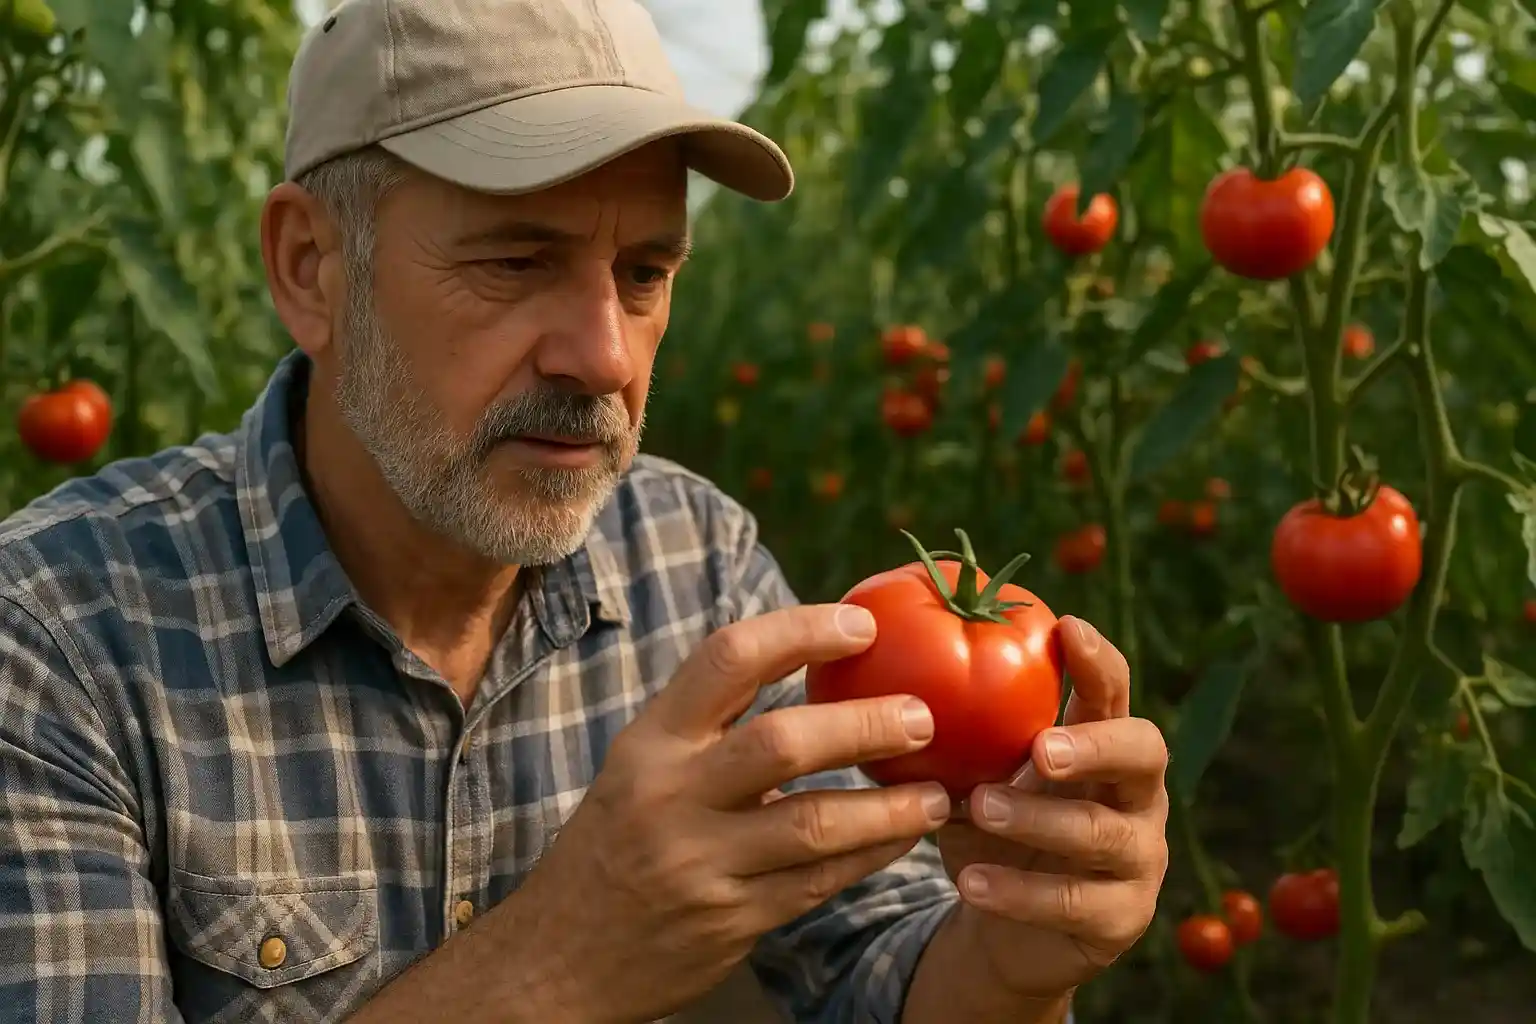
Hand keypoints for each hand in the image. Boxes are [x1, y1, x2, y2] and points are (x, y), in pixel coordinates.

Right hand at [512, 604, 950, 1022]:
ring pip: (814, 825)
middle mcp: (671, 796)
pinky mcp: (730, 922)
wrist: (557, 960)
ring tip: (937, 794)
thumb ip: (711, 725)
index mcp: (650, 742)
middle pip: (781, 742)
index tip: (863, 624)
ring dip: (888, 808)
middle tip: (923, 716)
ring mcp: (699, 864)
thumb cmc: (618, 842)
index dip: (801, 631)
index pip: (728, 660)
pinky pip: (818, 883)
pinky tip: (904, 837)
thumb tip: (813, 659)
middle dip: (864, 725)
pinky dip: (871, 857)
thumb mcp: (641, 767)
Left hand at [936, 616, 1169, 1000]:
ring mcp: (1139, 857)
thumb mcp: (976, 775)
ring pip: (1103, 833)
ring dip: (1039, 819)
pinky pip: (1074, 903)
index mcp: (1106, 745)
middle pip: (1144, 754)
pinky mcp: (1122, 918)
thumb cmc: (993, 826)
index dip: (1098, 662)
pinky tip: (970, 881)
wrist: (1006, 928)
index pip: (1114, 692)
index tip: (1067, 628)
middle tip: (1040, 748)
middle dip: (1094, 746)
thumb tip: (891, 675)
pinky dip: (1018, 892)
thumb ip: (961, 733)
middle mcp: (1138, 794)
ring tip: (981, 807)